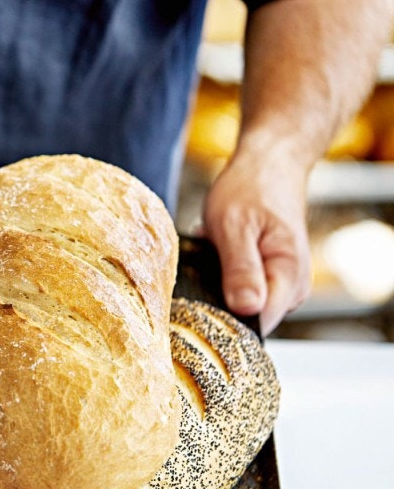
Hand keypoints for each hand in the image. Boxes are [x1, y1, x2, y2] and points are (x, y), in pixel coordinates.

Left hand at [200, 149, 311, 333]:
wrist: (270, 164)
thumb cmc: (251, 189)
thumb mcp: (234, 226)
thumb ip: (241, 270)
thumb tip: (246, 309)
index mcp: (289, 276)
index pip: (258, 324)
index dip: (225, 323)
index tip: (195, 310)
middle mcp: (292, 288)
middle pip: (249, 321)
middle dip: (217, 304)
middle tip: (198, 271)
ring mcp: (283, 284)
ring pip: (242, 306)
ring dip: (217, 288)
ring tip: (209, 255)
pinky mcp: (270, 278)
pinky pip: (241, 291)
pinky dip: (221, 277)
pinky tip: (214, 255)